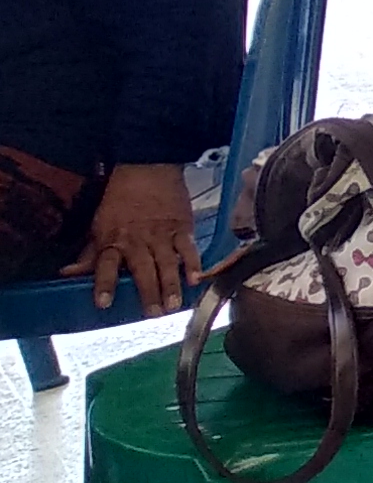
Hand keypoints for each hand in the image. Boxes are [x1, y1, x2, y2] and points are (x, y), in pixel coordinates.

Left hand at [67, 162, 198, 312]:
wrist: (147, 168)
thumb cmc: (120, 199)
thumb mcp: (97, 226)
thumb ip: (88, 254)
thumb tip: (66, 274)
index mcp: (113, 240)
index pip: (106, 265)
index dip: (105, 284)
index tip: (104, 302)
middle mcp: (137, 240)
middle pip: (142, 269)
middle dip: (148, 291)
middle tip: (153, 313)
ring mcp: (161, 234)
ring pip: (167, 262)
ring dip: (171, 284)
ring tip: (174, 304)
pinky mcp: (181, 227)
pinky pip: (188, 247)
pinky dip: (193, 263)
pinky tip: (196, 278)